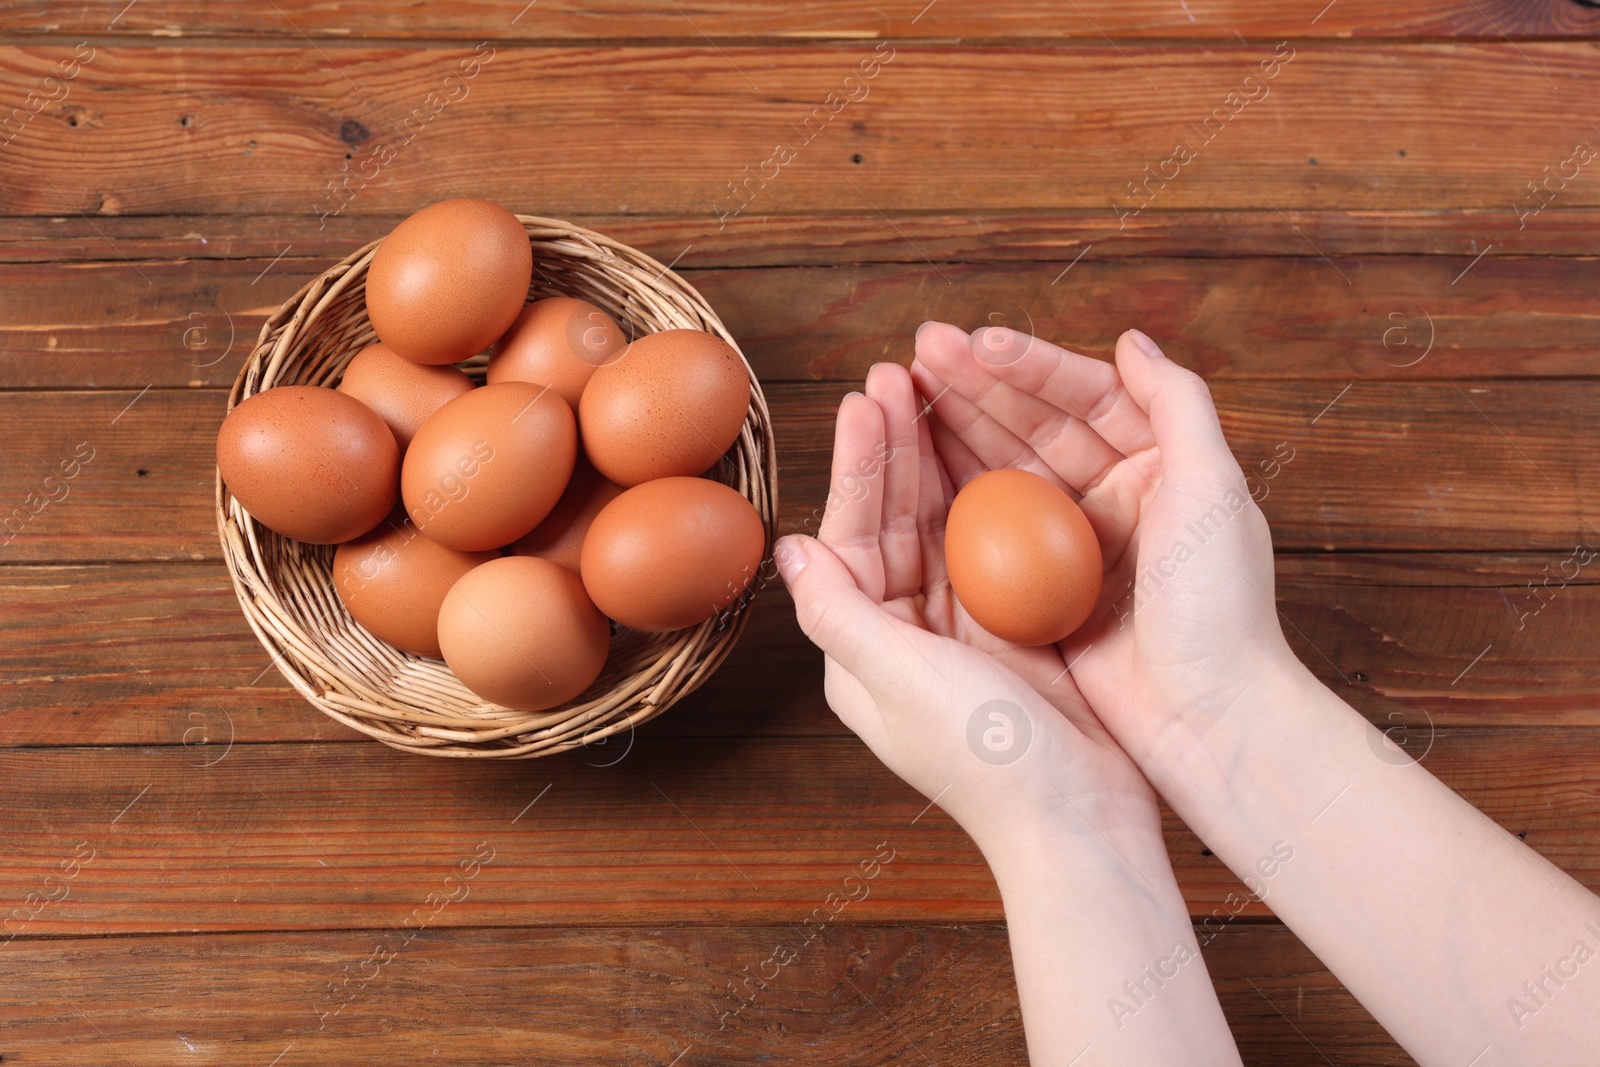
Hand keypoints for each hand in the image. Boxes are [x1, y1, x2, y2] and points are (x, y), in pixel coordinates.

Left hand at [774, 360, 1162, 861]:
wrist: (1083, 820)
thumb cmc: (987, 759)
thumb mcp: (900, 682)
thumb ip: (840, 613)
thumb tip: (786, 548)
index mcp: (861, 648)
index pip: (851, 536)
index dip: (859, 466)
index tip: (865, 398)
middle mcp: (901, 633)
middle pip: (892, 520)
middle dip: (894, 447)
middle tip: (898, 371)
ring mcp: (957, 627)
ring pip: (939, 522)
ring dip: (935, 459)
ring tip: (933, 388)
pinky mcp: (1011, 627)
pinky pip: (991, 544)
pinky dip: (988, 494)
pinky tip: (991, 444)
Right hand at [909, 322, 1294, 784]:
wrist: (1208, 719)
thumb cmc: (1220, 606)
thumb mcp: (1211, 490)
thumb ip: (1178, 403)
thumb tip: (1131, 340)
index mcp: (1160, 465)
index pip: (1087, 396)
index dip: (1030, 366)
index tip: (974, 344)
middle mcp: (1116, 497)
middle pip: (1037, 425)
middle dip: (978, 387)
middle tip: (919, 353)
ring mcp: (1076, 546)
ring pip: (1006, 471)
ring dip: (956, 430)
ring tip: (902, 394)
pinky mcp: (1046, 591)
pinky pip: (989, 532)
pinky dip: (953, 496)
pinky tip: (914, 466)